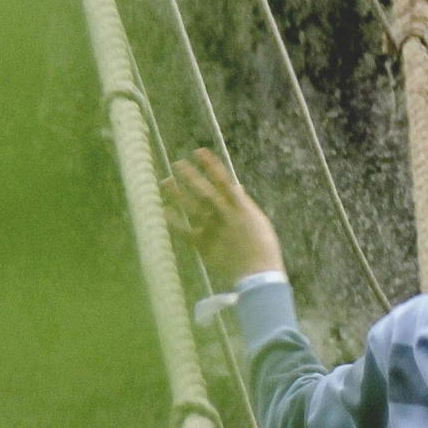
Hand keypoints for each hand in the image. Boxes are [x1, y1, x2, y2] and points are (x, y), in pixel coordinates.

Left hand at [163, 148, 285, 282]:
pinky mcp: (204, 245)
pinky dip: (173, 221)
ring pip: (192, 207)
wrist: (259, 275)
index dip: (210, 165)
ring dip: (177, 193)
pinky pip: (184, 231)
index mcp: (241, 208)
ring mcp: (214, 229)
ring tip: (165, 181)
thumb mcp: (259, 222)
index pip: (223, 180)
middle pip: (204, 190)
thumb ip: (245, 204)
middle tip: (177, 163)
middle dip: (190, 176)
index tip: (199, 152)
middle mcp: (225, 215)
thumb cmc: (264, 249)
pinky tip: (163, 210)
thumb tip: (237, 188)